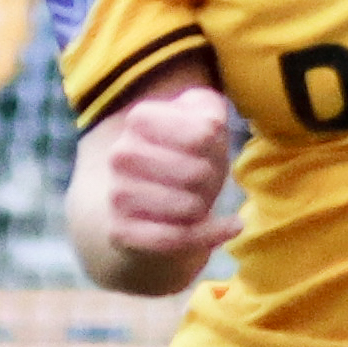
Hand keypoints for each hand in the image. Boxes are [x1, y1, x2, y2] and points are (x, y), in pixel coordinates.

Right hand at [81, 77, 245, 266]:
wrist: (155, 196)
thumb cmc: (190, 152)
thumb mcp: (204, 116)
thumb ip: (210, 108)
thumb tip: (211, 124)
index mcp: (138, 118)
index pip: (203, 135)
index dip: (216, 144)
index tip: (207, 145)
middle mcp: (120, 155)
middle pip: (197, 173)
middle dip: (212, 178)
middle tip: (203, 177)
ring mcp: (117, 194)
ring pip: (189, 207)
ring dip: (205, 206)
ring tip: (197, 199)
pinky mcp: (121, 231)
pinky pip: (176, 239)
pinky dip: (210, 234)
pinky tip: (229, 226)